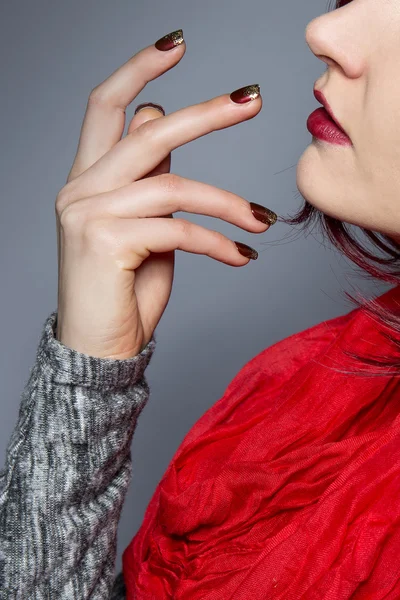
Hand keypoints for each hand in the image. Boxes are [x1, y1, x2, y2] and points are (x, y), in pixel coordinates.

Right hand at [55, 30, 276, 358]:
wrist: (100, 347)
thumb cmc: (125, 291)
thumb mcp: (143, 227)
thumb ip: (149, 177)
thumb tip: (163, 124)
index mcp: (86, 178)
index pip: (105, 107)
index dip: (139, 70)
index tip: (176, 45)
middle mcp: (79, 188)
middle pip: (148, 132)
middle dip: (205, 113)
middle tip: (251, 100)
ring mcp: (88, 213)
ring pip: (173, 186)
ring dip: (228, 203)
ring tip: (261, 220)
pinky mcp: (105, 241)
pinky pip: (178, 229)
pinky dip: (217, 242)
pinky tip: (240, 256)